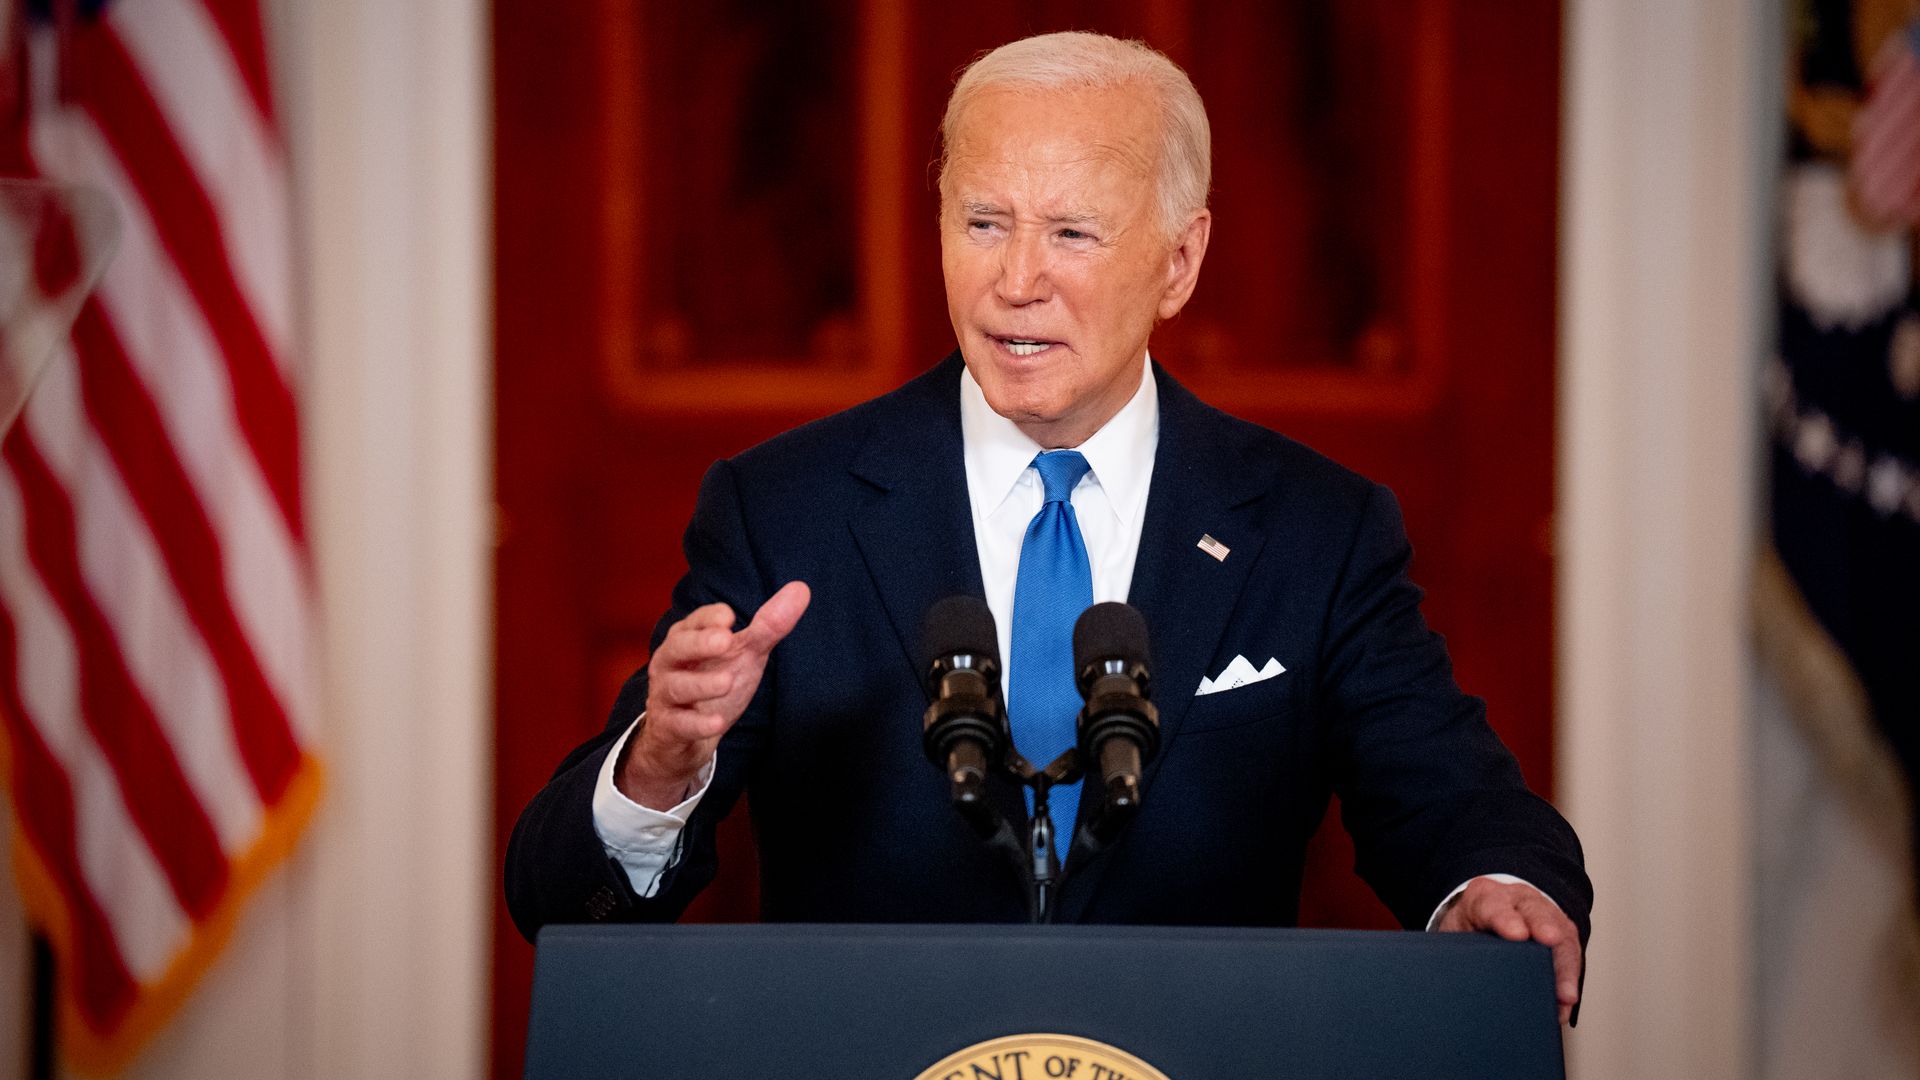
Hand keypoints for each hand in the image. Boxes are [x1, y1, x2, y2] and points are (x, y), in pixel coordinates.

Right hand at [617, 581, 810, 808]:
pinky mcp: (668, 727)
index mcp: (687, 638)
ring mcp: (666, 695)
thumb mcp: (744, 653)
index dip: (710, 618)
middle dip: (700, 643)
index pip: (694, 621)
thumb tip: (801, 589)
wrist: (686, 733)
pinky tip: (717, 723)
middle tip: (726, 640)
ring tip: (727, 682)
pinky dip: (696, 724)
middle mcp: (671, 663)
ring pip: (677, 687)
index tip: (730, 617)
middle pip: (678, 647)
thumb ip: (768, 625)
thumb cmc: (712, 680)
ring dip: (701, 684)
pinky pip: (679, 725)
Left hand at [1434, 876, 1582, 1023]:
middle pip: (1534, 912)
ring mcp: (1542, 912)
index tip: (1515, 934)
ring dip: (1564, 963)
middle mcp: (1518, 899)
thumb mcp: (1455, 932)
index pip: (1493, 905)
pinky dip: (1569, 976)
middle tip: (1550, 941)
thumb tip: (1447, 981)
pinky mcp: (1560, 929)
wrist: (1485, 912)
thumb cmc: (1469, 927)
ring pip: (1560, 931)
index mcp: (1485, 897)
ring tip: (1565, 994)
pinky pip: (1570, 950)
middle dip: (1544, 927)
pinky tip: (1566, 1000)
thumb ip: (1454, 948)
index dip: (1504, 919)